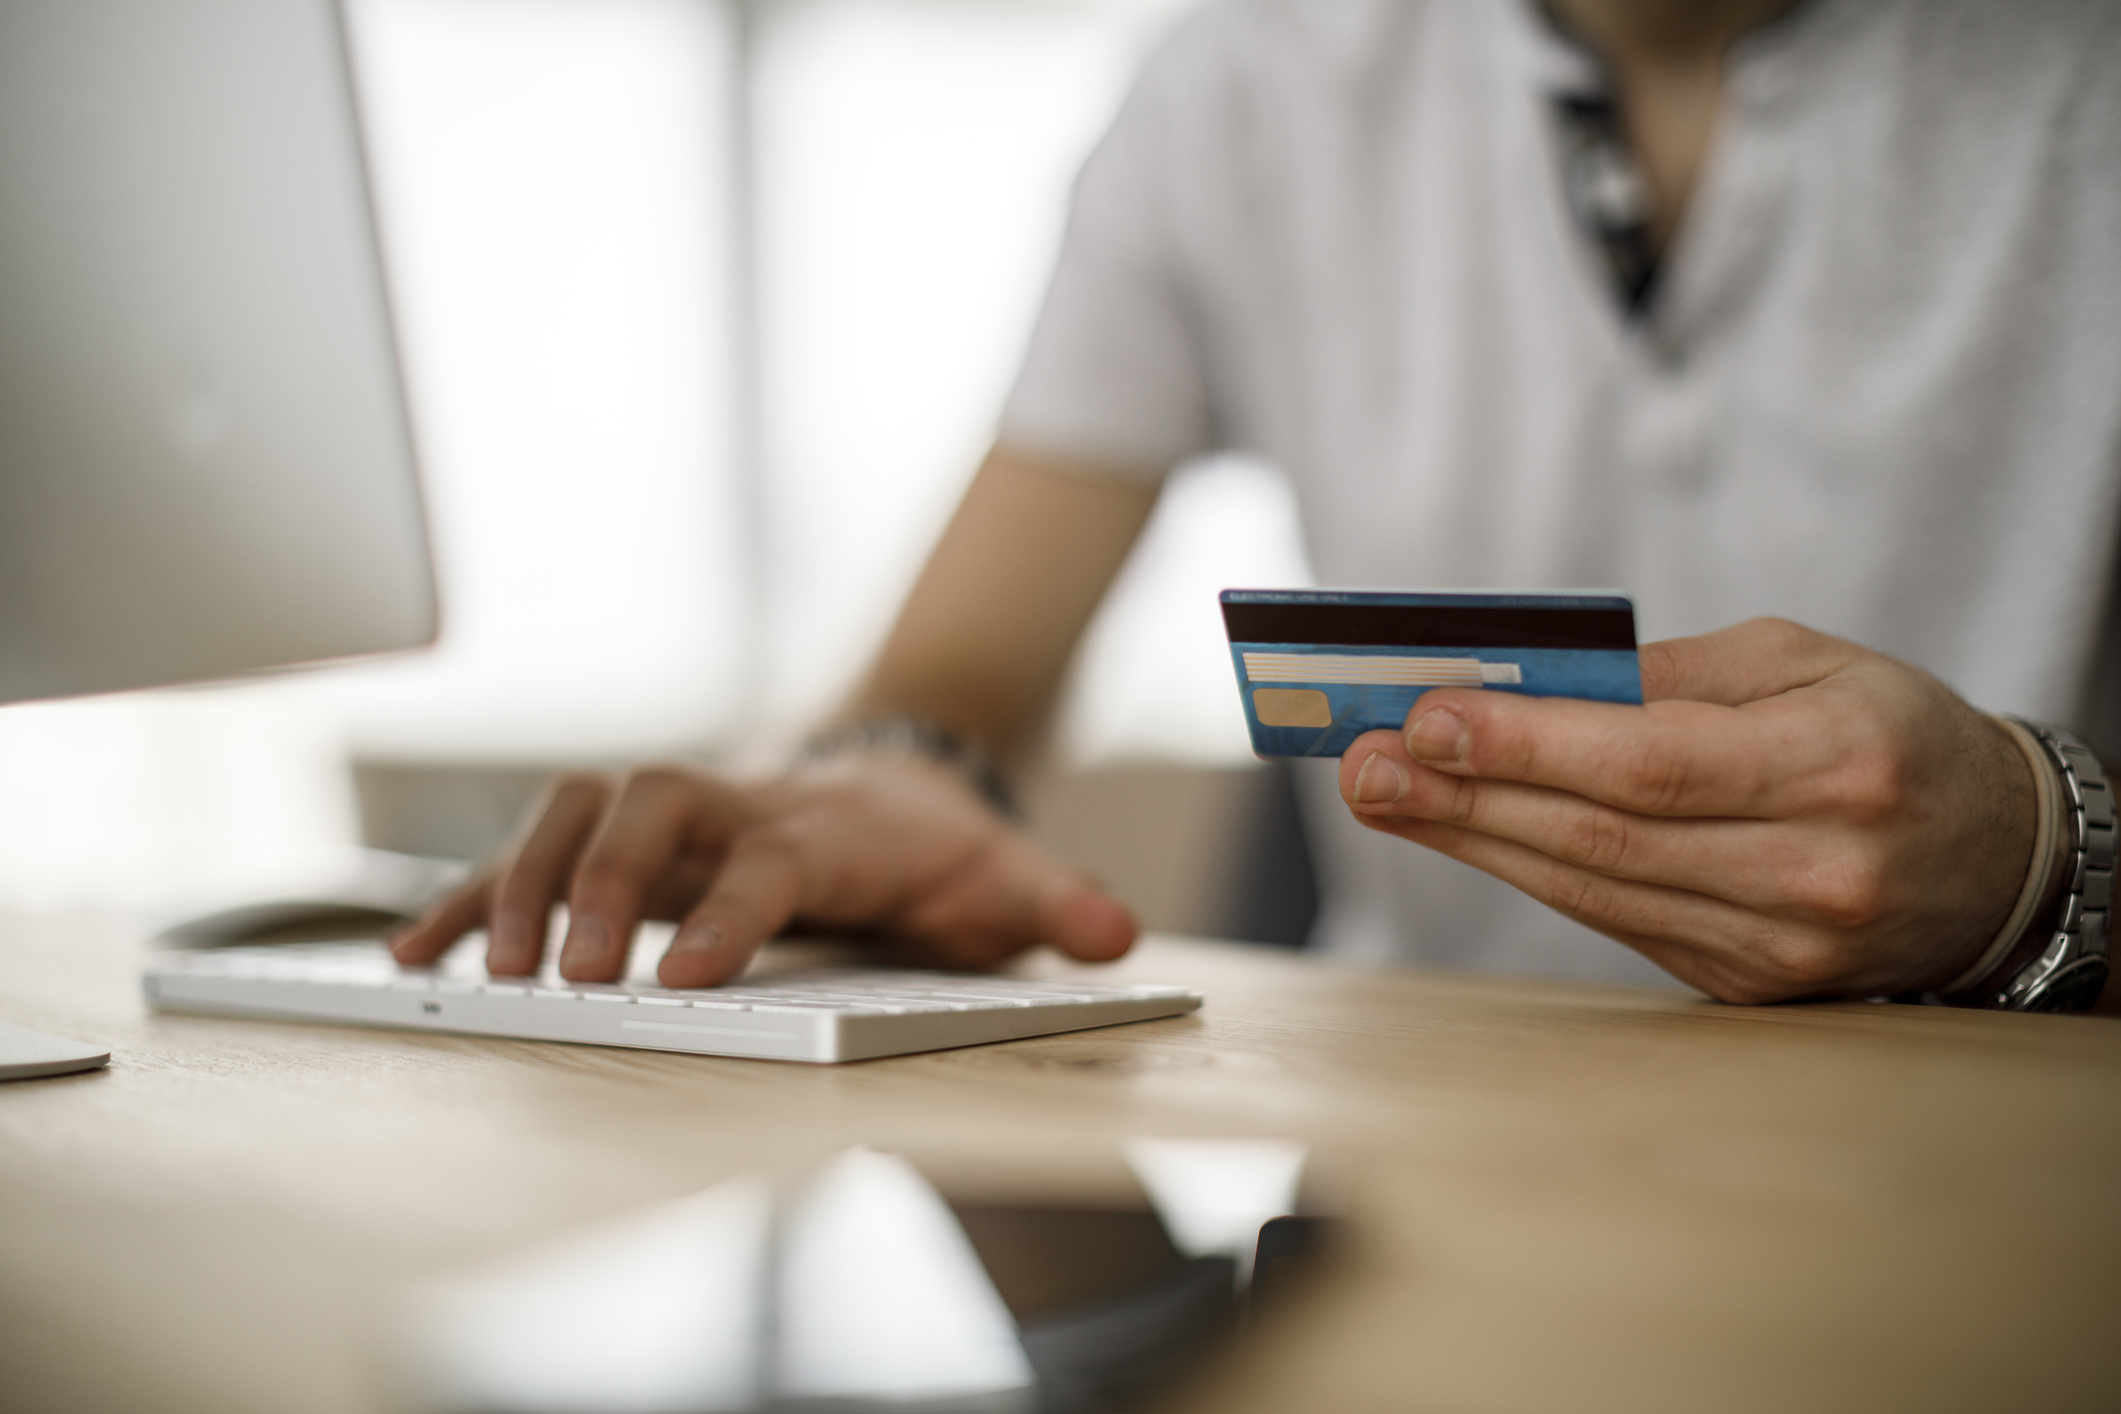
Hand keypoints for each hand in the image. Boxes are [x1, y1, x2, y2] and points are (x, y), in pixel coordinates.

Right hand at [389, 759, 1136, 986]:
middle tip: (574, 975)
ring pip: (580, 810)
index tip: (681, 977)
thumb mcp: (1003, 876)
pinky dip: (477, 894)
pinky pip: (539, 850)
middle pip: (653, 809)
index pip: (769, 857)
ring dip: (524, 881)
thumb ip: (1054, 903)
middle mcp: (738, 802)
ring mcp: (678, 813)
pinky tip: (423, 950)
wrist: (891, 780)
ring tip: (477, 967)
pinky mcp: (632, 839)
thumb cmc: (933, 844)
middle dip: (606, 884)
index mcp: (826, 823)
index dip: (728, 912)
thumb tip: (1114, 930)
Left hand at [1336, 618, 2035, 1002]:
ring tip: (1382, 792)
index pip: (1651, 763)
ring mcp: (1777, 944)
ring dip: (1471, 838)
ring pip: (1592, 889)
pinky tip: (1464, 830)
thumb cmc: (1890, 731)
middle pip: (1601, 836)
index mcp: (1836, 766)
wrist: (1993, 860)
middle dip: (1464, 796)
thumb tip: (1532, 680)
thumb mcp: (1808, 661)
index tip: (1426, 715)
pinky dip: (1530, 871)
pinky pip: (1613, 921)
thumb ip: (1675, 672)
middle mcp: (1810, 870)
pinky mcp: (1746, 985)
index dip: (1528, 744)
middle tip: (1363, 762)